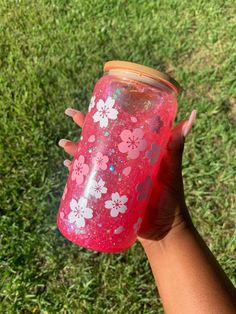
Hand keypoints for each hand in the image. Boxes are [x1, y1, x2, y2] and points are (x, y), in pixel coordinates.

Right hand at [58, 108, 196, 244]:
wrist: (163, 231)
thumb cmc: (171, 198)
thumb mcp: (172, 169)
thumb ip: (177, 146)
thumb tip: (191, 116)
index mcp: (137, 152)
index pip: (119, 128)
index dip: (108, 115)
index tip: (95, 102)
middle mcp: (123, 161)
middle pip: (100, 139)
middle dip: (84, 126)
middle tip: (71, 114)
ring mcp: (113, 177)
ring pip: (90, 158)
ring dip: (75, 149)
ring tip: (64, 143)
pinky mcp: (106, 193)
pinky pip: (87, 180)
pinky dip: (76, 173)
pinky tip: (66, 166)